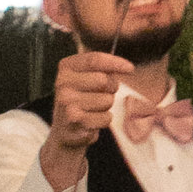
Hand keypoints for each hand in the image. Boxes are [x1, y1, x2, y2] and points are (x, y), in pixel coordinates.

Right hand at [44, 51, 132, 189]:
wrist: (65, 132)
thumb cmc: (83, 99)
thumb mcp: (88, 78)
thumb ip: (103, 68)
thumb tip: (128, 67)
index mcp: (66, 68)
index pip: (94, 59)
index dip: (115, 62)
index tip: (130, 68)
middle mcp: (62, 83)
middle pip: (103, 80)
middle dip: (110, 88)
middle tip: (102, 95)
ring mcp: (66, 102)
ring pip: (107, 100)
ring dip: (106, 106)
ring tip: (93, 110)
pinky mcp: (74, 120)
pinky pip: (106, 117)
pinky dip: (104, 120)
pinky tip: (91, 122)